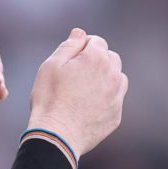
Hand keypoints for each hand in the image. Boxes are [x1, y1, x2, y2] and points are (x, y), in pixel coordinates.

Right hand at [29, 29, 126, 157]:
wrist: (57, 135)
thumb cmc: (50, 98)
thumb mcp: (52, 65)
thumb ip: (69, 45)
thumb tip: (80, 32)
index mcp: (97, 58)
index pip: (97, 41)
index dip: (82, 48)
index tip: (70, 61)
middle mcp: (113, 75)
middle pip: (111, 58)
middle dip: (97, 61)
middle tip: (76, 75)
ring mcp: (117, 97)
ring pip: (117, 78)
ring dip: (105, 79)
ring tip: (84, 91)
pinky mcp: (116, 115)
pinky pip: (115, 100)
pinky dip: (105, 100)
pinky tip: (87, 107)